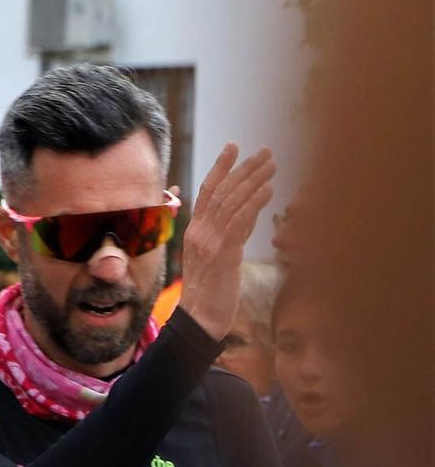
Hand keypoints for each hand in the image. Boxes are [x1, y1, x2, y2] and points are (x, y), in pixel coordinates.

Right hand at [177, 143, 276, 339]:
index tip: (234, 147)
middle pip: (222, 192)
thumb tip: (238, 220)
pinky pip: (239, 223)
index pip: (207, 193)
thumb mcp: (211, 260)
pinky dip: (254, 203)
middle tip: (265, 151)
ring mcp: (210, 243)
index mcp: (194, 233)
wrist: (199, 319)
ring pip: (232, 203)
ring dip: (254, 180)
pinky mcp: (224, 254)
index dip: (220, 168)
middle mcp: (200, 233)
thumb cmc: (208, 294)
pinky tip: (268, 190)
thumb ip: (221, 237)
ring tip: (272, 164)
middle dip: (244, 168)